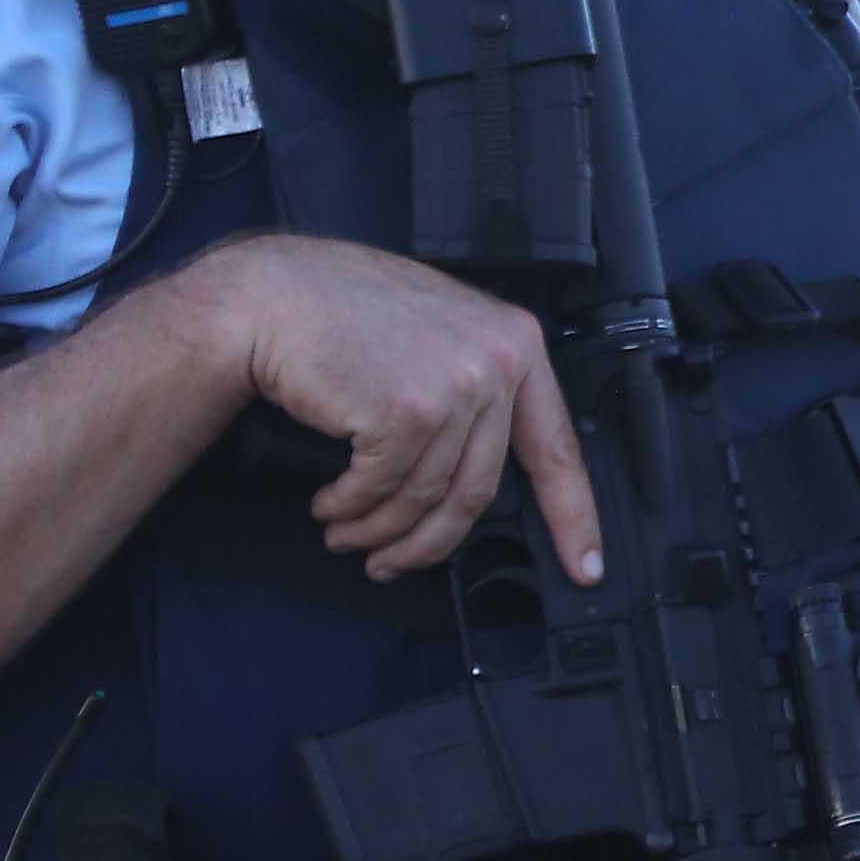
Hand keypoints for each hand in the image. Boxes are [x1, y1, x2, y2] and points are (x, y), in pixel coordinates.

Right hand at [211, 238, 602, 582]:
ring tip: (346, 535)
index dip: (574, 518)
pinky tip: (330, 506)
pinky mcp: (406, 412)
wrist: (273, 292)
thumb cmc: (346, 316)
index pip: (558, 448)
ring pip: (426, 499)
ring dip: (378, 531)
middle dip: (429, 545)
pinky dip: (351, 509)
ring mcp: (454, 386)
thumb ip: (477, 392)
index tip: (587, 568)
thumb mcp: (439, 338)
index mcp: (517, 345)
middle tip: (392, 565)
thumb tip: (482, 479)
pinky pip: (383, 490)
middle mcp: (497, 363)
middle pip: (478, 492)